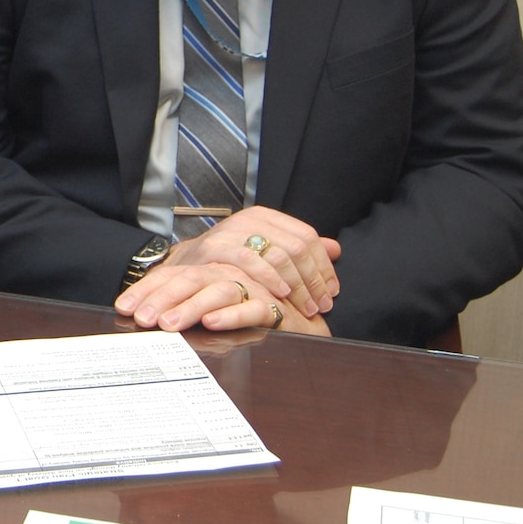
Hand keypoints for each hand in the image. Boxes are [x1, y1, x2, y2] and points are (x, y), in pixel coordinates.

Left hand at [115, 263, 331, 336]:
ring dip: (190, 308)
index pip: (172, 276)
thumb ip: (182, 304)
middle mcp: (225, 274)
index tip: (124, 307)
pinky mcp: (273, 304)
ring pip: (215, 292)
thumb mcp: (210, 303)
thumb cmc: (250, 307)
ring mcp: (249, 287)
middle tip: (142, 318)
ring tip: (169, 325)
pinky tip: (212, 323)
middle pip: (188, 280)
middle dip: (162, 298)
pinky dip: (231, 315)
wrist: (301, 316)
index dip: (147, 290)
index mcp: (207, 271)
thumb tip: (140, 313)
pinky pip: (251, 308)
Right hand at [161, 206, 340, 317]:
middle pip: (297, 247)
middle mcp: (250, 219)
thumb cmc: (229, 262)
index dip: (324, 266)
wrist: (186, 265)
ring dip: (298, 285)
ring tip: (306, 306)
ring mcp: (232, 232)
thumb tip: (336, 249)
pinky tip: (281, 294)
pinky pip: (250, 261)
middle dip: (314, 280)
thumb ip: (298, 248)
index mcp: (266, 216)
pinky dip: (270, 278)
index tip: (331, 291)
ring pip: (279, 254)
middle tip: (321, 305)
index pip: (307, 236)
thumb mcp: (264, 249)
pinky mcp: (216, 247)